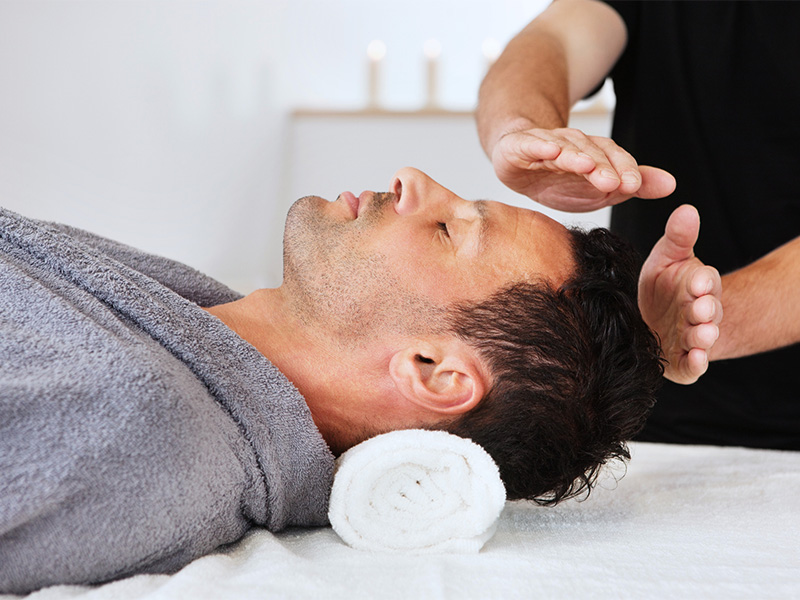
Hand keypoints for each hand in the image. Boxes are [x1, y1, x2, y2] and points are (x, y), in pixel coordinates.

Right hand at [491, 127, 675, 211]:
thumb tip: (670, 185)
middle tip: (613, 184)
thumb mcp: (598, 188)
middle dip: (603, 168)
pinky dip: (540, 146)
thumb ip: (632, 185)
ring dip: (576, 156)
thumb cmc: (558, 178)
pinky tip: (550, 151)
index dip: (624, 170)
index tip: (633, 187)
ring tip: (586, 167)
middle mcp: (573, 144)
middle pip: (591, 153)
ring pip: (564, 148)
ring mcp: (546, 143)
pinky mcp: (520, 146)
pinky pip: (531, 144)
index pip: (614, 159)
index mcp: (595, 154)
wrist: (516, 161)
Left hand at [638, 205, 721, 383]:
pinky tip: (696, 360)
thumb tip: (687, 210)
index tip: (697, 281)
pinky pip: (694, 364)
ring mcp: (694, 336)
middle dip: (706, 310)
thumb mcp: (668, 258)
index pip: (705, 280)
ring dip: (704, 336)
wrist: (658, 321)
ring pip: (703, 337)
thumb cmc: (664, 287)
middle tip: (701, 309)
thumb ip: (678, 238)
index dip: (702, 281)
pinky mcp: (684, 360)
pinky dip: (696, 363)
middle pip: (708, 310)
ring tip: (702, 335)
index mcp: (697, 285)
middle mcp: (700, 312)